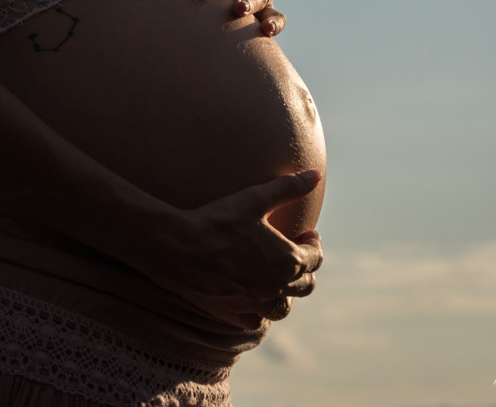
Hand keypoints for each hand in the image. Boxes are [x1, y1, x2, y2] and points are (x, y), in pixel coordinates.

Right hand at [146, 169, 323, 327]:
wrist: (179, 248)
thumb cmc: (219, 221)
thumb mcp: (255, 198)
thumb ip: (288, 188)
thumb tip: (316, 175)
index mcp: (287, 261)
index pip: (315, 257)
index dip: (313, 243)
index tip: (306, 233)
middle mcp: (276, 287)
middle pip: (305, 284)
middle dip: (306, 267)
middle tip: (295, 251)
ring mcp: (255, 304)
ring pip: (284, 308)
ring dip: (287, 293)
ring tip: (278, 277)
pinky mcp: (233, 314)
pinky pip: (257, 320)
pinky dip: (261, 310)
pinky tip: (254, 296)